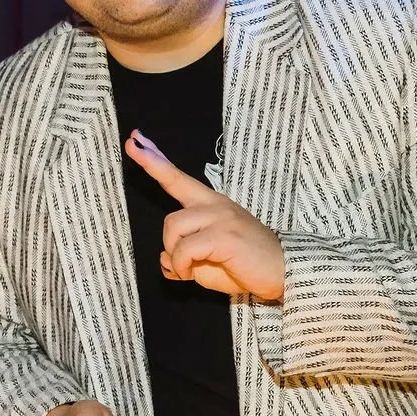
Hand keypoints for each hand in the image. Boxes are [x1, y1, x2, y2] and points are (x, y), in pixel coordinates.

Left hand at [124, 130, 283, 300]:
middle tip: (183, 266)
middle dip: (170, 246)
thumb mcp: (205, 262)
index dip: (153, 160)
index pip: (177, 179)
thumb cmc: (244, 267)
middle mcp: (215, 205)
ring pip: (174, 229)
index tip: (134, 140)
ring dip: (176, 256)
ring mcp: (221, 216)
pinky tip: (191, 274)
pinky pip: (184, 249)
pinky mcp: (225, 234)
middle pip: (170, 217)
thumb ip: (183, 256)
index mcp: (211, 205)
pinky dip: (181, 266)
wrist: (282, 274)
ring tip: (191, 270)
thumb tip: (164, 260)